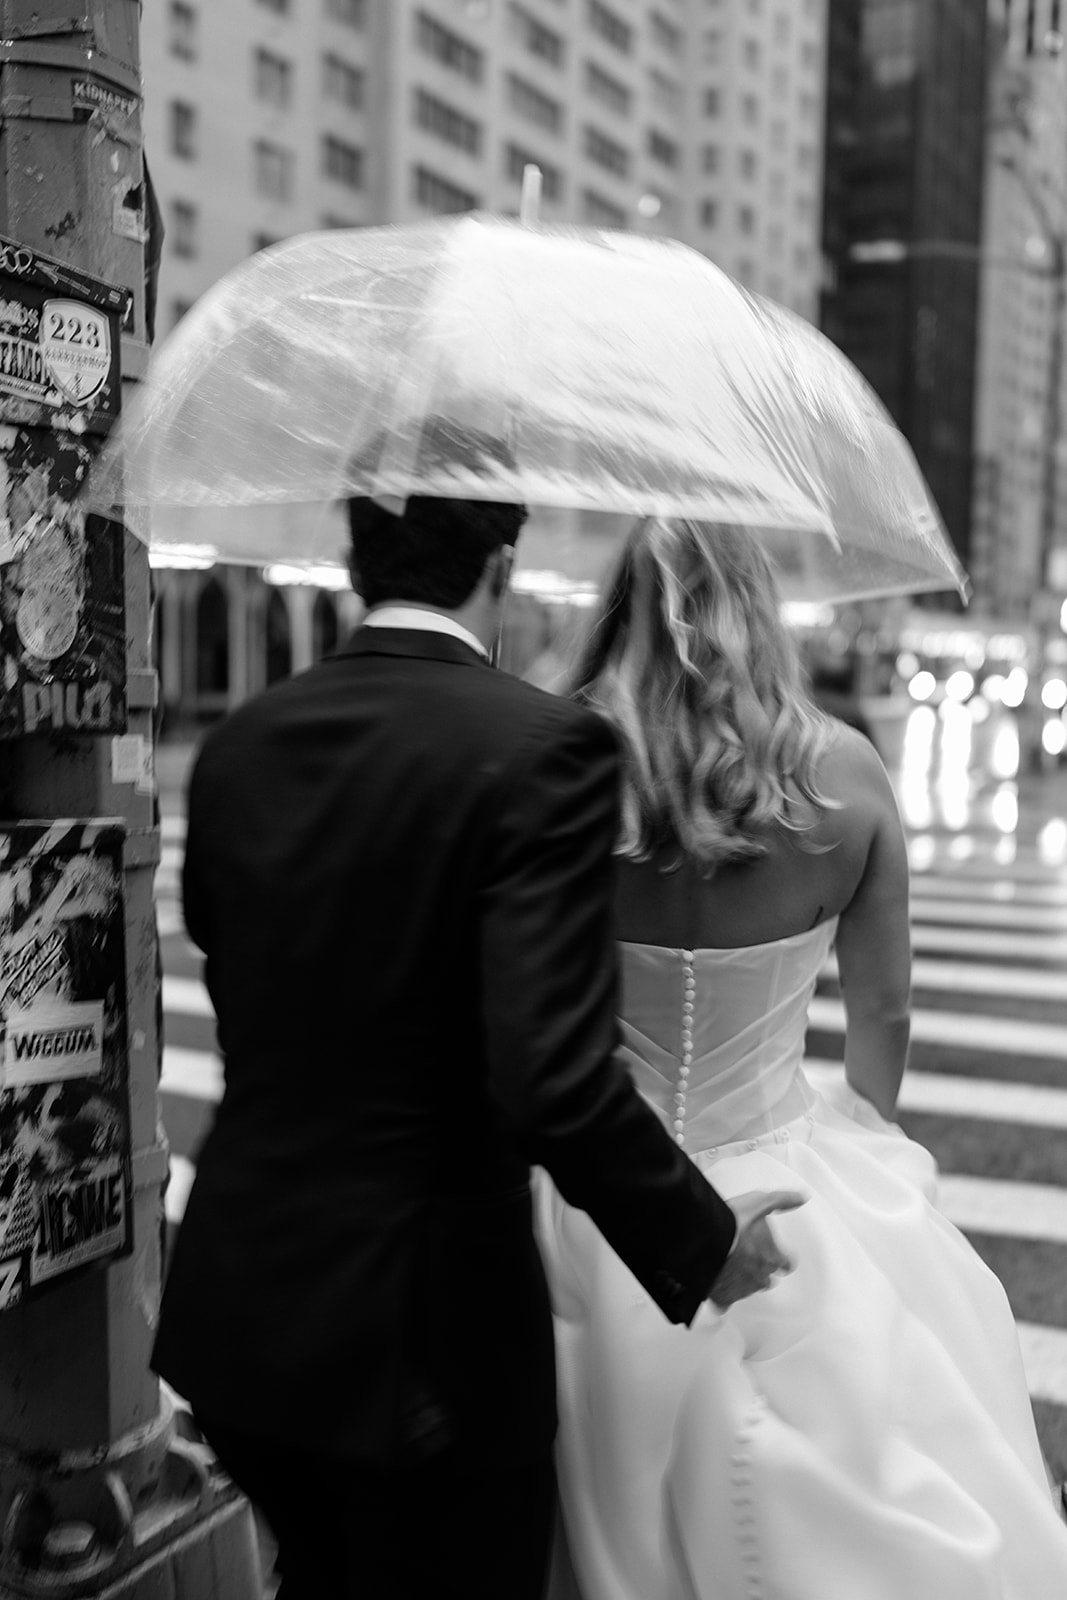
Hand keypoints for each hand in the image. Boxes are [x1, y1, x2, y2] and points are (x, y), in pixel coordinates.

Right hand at [708, 1189, 806, 1309]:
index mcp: (771, 1257)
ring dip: (743, 1282)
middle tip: (753, 1261)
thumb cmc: (732, 1224)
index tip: (782, 1259)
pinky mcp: (722, 1296)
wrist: (705, 1239)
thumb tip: (799, 1198)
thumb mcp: (760, 1202)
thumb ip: (782, 1201)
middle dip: (762, 1271)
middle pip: (767, 1280)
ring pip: (748, 1291)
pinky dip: (722, 1297)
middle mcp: (759, 1276)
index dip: (784, 1260)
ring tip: (734, 1272)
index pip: (787, 1264)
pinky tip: (717, 1290)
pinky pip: (725, 1303)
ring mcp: (741, 1289)